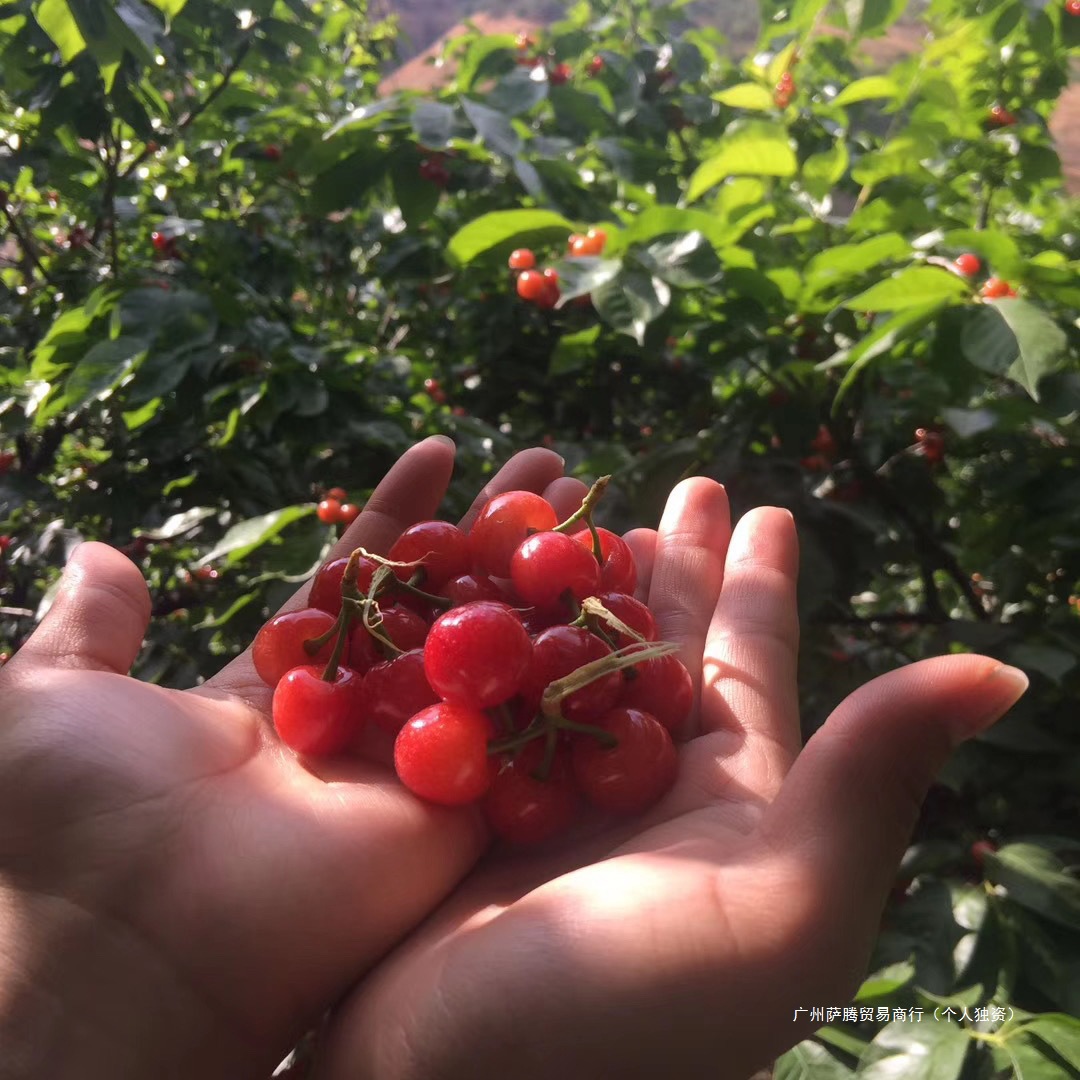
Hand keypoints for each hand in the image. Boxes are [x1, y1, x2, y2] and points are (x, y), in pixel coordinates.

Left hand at [0, 438, 578, 1079]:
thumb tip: (97, 549)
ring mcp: (413, 768)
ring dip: (543, 580)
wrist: (128, 944)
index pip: (358, 584)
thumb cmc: (75, 814)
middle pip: (443, 609)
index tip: (442, 450)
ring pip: (495, 659)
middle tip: (547, 463)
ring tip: (587, 498)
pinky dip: (569, 665)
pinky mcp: (460, 814)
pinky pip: (525, 732)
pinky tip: (616, 584)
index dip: (400, 517)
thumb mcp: (51, 693)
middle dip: (493, 532)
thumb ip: (92, 625)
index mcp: (280, 690)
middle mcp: (358, 724)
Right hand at [316, 477, 1028, 1079]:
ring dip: (582, 579)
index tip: (766, 508)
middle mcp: (641, 787)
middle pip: (666, 643)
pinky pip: (489, 681)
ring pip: (576, 651)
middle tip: (686, 481)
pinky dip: (489, 622)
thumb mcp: (781, 906)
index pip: (754, 663)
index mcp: (727, 801)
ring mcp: (548, 789)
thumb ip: (872, 782)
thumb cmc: (626, 1015)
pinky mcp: (464, 792)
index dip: (762, 586)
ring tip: (587, 507)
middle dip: (678, 565)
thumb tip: (1004, 670)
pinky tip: (481, 574)